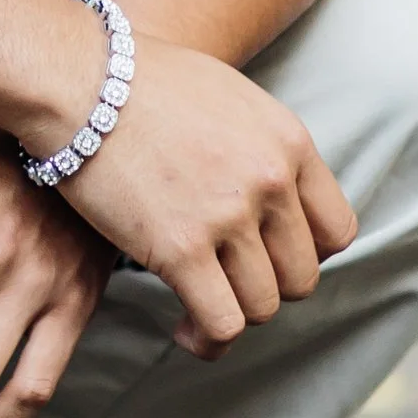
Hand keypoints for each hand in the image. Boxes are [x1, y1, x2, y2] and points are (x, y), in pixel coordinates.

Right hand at [56, 40, 355, 356]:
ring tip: (200, 305)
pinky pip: (222, 323)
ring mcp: (228, 216)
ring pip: (263, 306)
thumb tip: (273, 194)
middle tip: (227, 280)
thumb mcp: (230, 97)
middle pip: (302, 276)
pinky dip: (207, 338)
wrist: (81, 79)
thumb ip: (263, 146)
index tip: (269, 256)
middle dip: (265, 287)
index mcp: (289, 142)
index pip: (336, 231)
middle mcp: (270, 181)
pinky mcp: (181, 249)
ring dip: (234, 313)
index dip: (305, 254)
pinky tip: (183, 327)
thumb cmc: (142, 82)